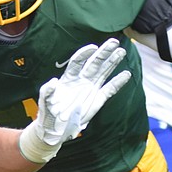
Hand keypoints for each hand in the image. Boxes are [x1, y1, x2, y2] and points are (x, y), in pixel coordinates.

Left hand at [18, 38, 130, 162]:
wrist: (56, 129)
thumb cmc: (48, 114)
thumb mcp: (45, 101)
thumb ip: (47, 91)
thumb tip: (53, 81)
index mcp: (68, 78)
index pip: (77, 62)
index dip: (84, 54)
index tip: (93, 48)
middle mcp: (81, 80)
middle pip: (94, 63)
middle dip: (104, 52)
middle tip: (114, 42)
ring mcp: (90, 89)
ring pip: (103, 72)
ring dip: (112, 62)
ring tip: (121, 51)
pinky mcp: (97, 99)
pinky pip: (109, 89)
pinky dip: (117, 82)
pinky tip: (126, 74)